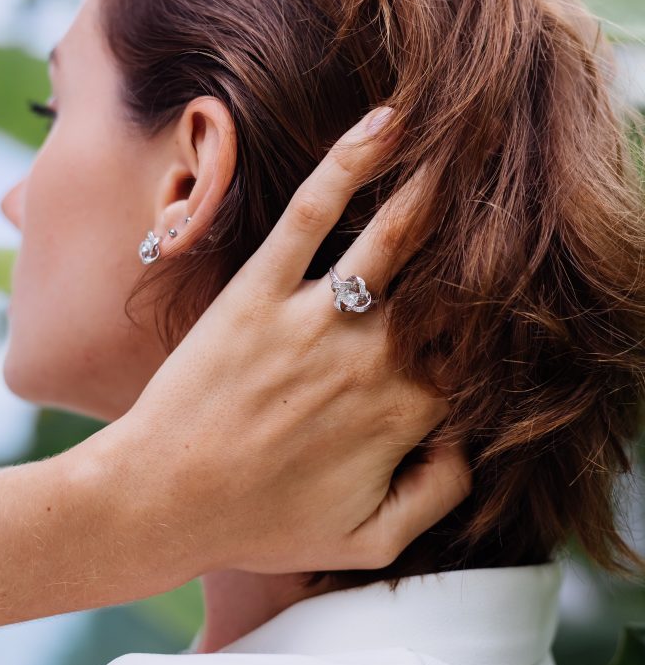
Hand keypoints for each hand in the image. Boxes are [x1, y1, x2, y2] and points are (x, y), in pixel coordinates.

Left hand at [98, 107, 470, 578]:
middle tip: (506, 192)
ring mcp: (313, 318)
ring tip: (463, 141)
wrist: (159, 502)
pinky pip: (313, 212)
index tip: (505, 289)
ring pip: (394, 237)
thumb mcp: (365, 541)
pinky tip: (383, 123)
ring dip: (437, 184)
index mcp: (402, 415)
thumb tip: (469, 445)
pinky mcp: (258, 288)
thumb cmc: (259, 525)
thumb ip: (437, 497)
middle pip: (449, 284)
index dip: (495, 319)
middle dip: (485, 235)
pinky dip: (351, 161)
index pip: (474, 352)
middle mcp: (370, 358)